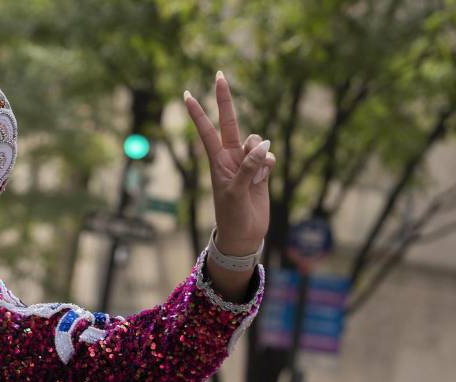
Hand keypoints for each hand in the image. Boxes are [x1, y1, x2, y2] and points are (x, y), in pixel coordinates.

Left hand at [184, 72, 275, 257]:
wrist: (244, 234)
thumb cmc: (232, 216)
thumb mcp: (235, 192)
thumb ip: (248, 167)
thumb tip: (263, 144)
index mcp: (217, 161)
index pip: (207, 131)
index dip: (198, 113)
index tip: (186, 94)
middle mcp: (230, 157)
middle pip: (230, 122)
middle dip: (225, 99)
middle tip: (219, 74)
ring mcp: (246, 162)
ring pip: (256, 140)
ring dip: (260, 153)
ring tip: (257, 176)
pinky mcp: (261, 169)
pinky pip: (268, 155)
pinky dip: (269, 163)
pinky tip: (265, 178)